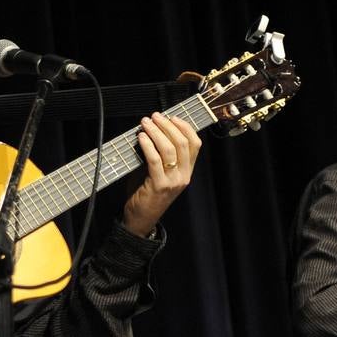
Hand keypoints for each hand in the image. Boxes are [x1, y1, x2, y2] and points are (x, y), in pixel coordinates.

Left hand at [122, 111, 201, 236]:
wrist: (141, 219)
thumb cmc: (147, 193)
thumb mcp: (159, 172)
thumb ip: (159, 154)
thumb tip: (151, 129)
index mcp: (187, 171)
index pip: (195, 144)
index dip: (185, 127)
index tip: (171, 117)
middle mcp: (183, 176)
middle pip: (182, 143)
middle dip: (167, 125)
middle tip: (154, 116)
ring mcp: (173, 182)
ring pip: (169, 149)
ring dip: (156, 132)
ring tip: (145, 123)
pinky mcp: (159, 186)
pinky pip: (155, 160)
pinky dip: (148, 145)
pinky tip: (141, 137)